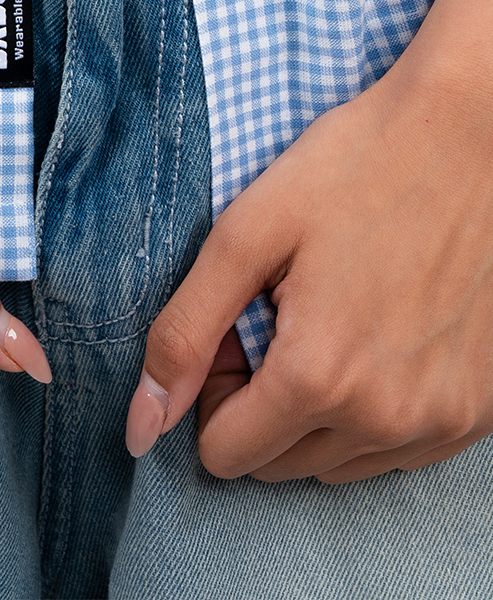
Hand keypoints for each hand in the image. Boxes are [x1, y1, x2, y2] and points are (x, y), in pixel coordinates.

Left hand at [126, 49, 492, 481]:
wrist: (471, 135)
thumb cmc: (358, 165)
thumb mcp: (249, 232)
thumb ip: (187, 331)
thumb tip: (141, 424)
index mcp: (318, 376)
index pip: (224, 454)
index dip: (216, 388)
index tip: (243, 324)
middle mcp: (385, 418)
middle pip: (278, 464)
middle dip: (262, 402)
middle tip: (286, 313)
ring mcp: (440, 421)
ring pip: (338, 464)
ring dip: (321, 411)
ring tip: (337, 317)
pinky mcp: (479, 413)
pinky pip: (400, 451)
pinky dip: (377, 410)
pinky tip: (384, 334)